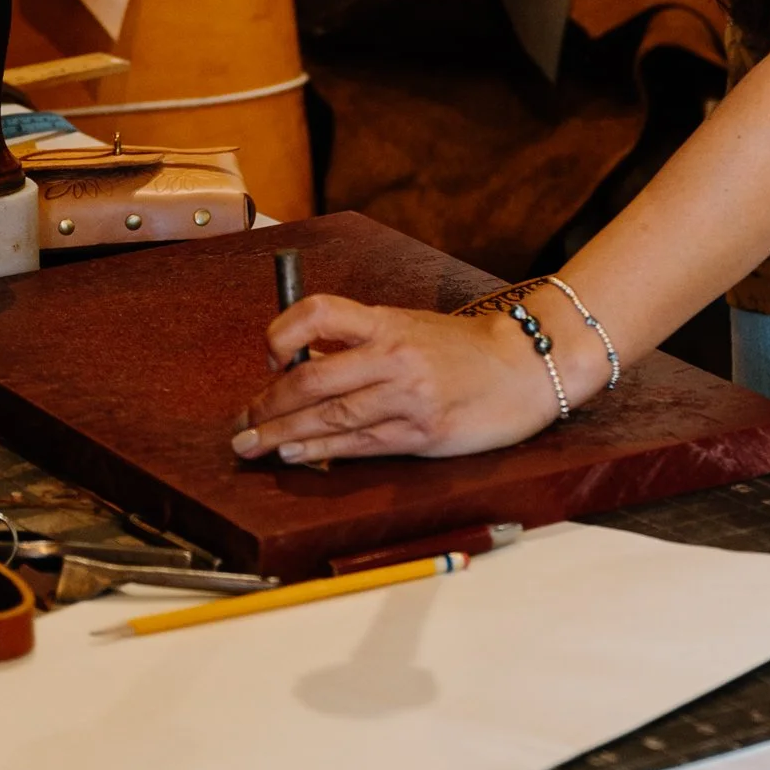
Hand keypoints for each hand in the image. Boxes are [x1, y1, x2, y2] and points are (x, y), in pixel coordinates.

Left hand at [233, 293, 586, 463]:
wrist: (526, 365)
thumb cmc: (464, 350)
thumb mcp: (412, 327)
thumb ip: (363, 341)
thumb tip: (305, 360)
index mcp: (388, 321)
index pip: (319, 313)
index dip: (283, 334)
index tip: (268, 358)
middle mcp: (394, 355)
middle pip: (313, 379)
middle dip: (269, 405)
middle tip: (242, 424)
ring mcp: (409, 396)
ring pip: (331, 418)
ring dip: (284, 436)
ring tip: (254, 446)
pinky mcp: (423, 433)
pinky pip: (360, 446)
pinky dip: (322, 453)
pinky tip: (297, 456)